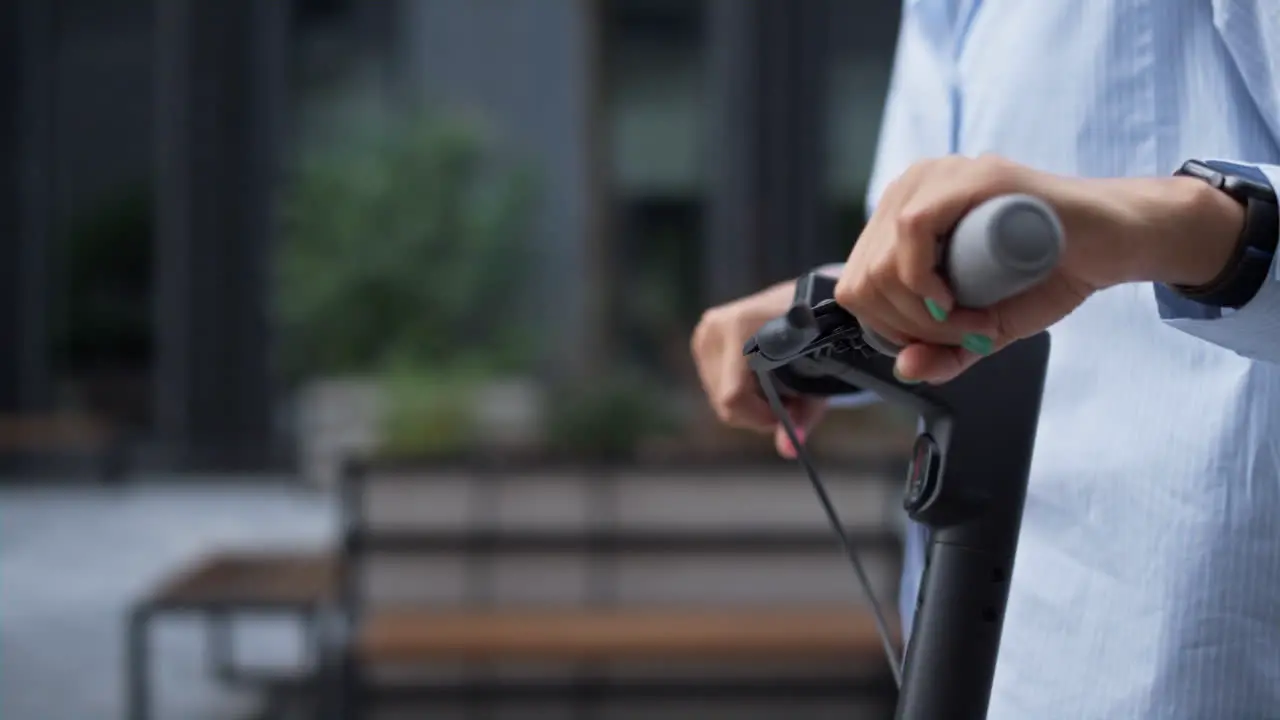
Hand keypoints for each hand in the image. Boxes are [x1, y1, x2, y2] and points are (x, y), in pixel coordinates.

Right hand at [691, 281, 828, 457]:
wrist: (806, 301)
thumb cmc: (816, 340)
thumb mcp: (816, 380)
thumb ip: (802, 416)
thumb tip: (789, 452)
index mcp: (740, 330)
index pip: (733, 397)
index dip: (759, 416)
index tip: (787, 412)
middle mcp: (715, 329)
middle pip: (724, 400)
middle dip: (755, 410)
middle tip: (787, 398)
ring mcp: (704, 332)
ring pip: (717, 396)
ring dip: (746, 400)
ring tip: (775, 383)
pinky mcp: (701, 337)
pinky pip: (715, 383)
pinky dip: (737, 388)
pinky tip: (758, 375)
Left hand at [834, 154, 1243, 383]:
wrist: (1113, 245)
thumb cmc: (1048, 274)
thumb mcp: (984, 326)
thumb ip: (943, 349)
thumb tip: (904, 367)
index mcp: (903, 217)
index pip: (856, 282)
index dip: (887, 327)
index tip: (936, 340)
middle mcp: (913, 189)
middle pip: (864, 278)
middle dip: (907, 326)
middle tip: (962, 334)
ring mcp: (942, 177)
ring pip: (882, 260)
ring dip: (922, 312)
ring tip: (972, 322)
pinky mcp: (974, 176)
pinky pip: (912, 227)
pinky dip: (923, 279)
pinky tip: (953, 299)